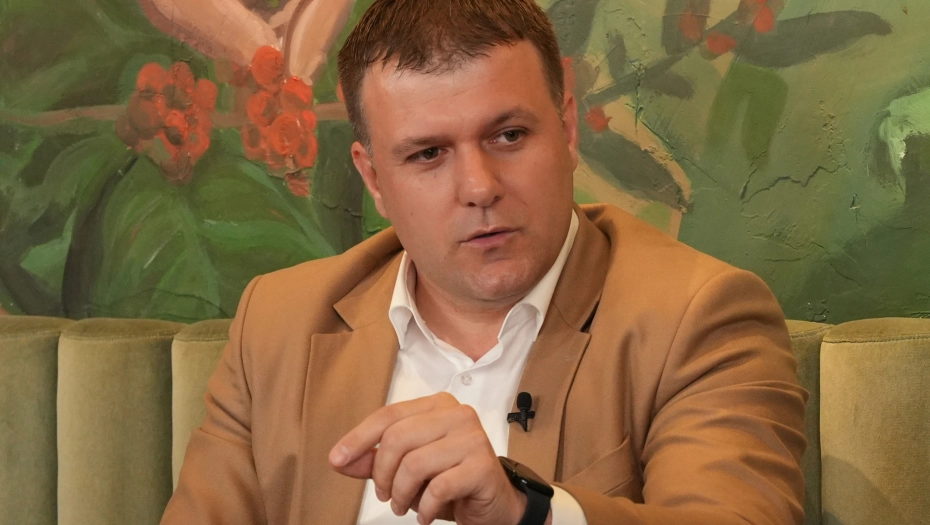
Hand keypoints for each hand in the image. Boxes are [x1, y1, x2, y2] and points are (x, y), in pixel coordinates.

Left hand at [329, 392, 527, 524]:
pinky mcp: (483, 466)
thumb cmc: (450, 482)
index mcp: (437, 406)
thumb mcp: (407, 470)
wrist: (494, 505)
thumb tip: (341, 459)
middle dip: (382, 474)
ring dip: (401, 494)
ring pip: (415, 463)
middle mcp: (457, 415)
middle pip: (398, 438)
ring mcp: (473, 438)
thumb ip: (375, 461)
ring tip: (404, 506)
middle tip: (385, 496)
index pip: (389, 416)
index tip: (337, 459)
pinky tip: (426, 514)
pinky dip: (425, 508)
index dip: (358, 438)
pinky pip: (438, 487)